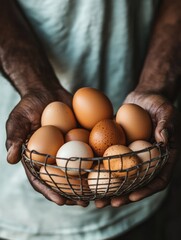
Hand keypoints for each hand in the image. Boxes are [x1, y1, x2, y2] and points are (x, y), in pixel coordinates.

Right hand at [6, 87, 88, 206]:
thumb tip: (10, 159)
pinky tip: (108, 164)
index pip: (42, 179)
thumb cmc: (29, 106)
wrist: (46, 92)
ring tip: (100, 191)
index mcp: (37, 158)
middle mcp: (54, 157)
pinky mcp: (81, 138)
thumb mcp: (18, 119)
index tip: (61, 201)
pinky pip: (90, 149)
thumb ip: (14, 137)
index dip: (50, 191)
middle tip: (85, 202)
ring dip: (89, 180)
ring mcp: (69, 148)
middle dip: (74, 193)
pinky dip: (98, 158)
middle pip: (63, 179)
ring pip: (79, 168)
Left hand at [95, 91, 179, 207]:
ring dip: (110, 188)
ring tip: (95, 198)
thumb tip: (163, 139)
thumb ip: (166, 124)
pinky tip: (89, 175)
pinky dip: (102, 170)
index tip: (132, 196)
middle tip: (108, 203)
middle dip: (123, 195)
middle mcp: (147, 160)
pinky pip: (112, 162)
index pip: (159, 178)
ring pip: (122, 177)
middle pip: (137, 184)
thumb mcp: (165, 110)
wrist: (144, 98)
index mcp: (162, 156)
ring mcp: (133, 156)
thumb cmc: (158, 103)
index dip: (146, 190)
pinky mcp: (120, 149)